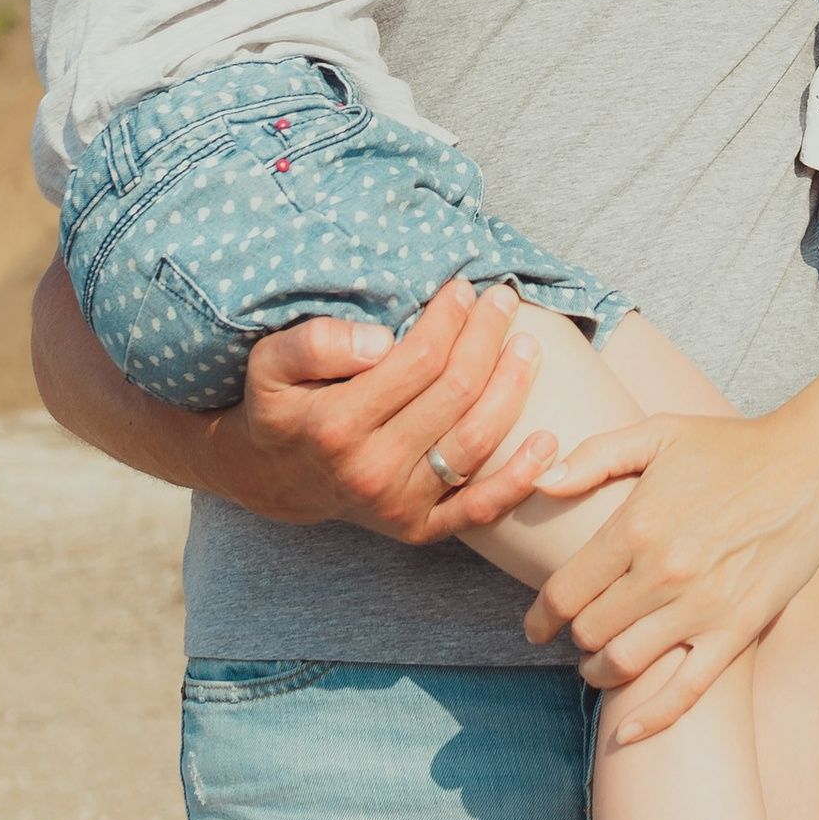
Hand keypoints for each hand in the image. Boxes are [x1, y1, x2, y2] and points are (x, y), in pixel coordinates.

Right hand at [220, 277, 555, 544]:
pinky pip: (479, 509)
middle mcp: (370, 471)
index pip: (419, 360)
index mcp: (336, 425)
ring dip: (513, 389)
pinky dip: (519, 479)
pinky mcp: (419, 530)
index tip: (461, 289)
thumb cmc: (280, 406)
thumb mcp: (270, 362)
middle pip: (455, 394)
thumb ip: (316, 342)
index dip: (450, 319)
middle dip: (487, 339)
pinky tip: (549, 441)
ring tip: (528, 346)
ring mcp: (398, 506)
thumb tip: (381, 342)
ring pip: (475, 442)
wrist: (271, 478)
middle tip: (502, 301)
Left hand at [520, 402, 818, 741]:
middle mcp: (661, 572)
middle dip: (574, 639)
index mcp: (636, 525)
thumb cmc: (731, 447)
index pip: (564, 592)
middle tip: (576, 636)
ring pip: (624, 663)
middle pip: (589, 631)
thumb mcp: (658, 433)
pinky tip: (625, 734)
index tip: (535, 627)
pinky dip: (650, 719)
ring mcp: (700, 607)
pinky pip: (685, 692)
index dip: (540, 617)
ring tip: (598, 665)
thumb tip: (540, 484)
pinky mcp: (736, 630)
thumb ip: (593, 456)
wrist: (812, 466)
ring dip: (599, 672)